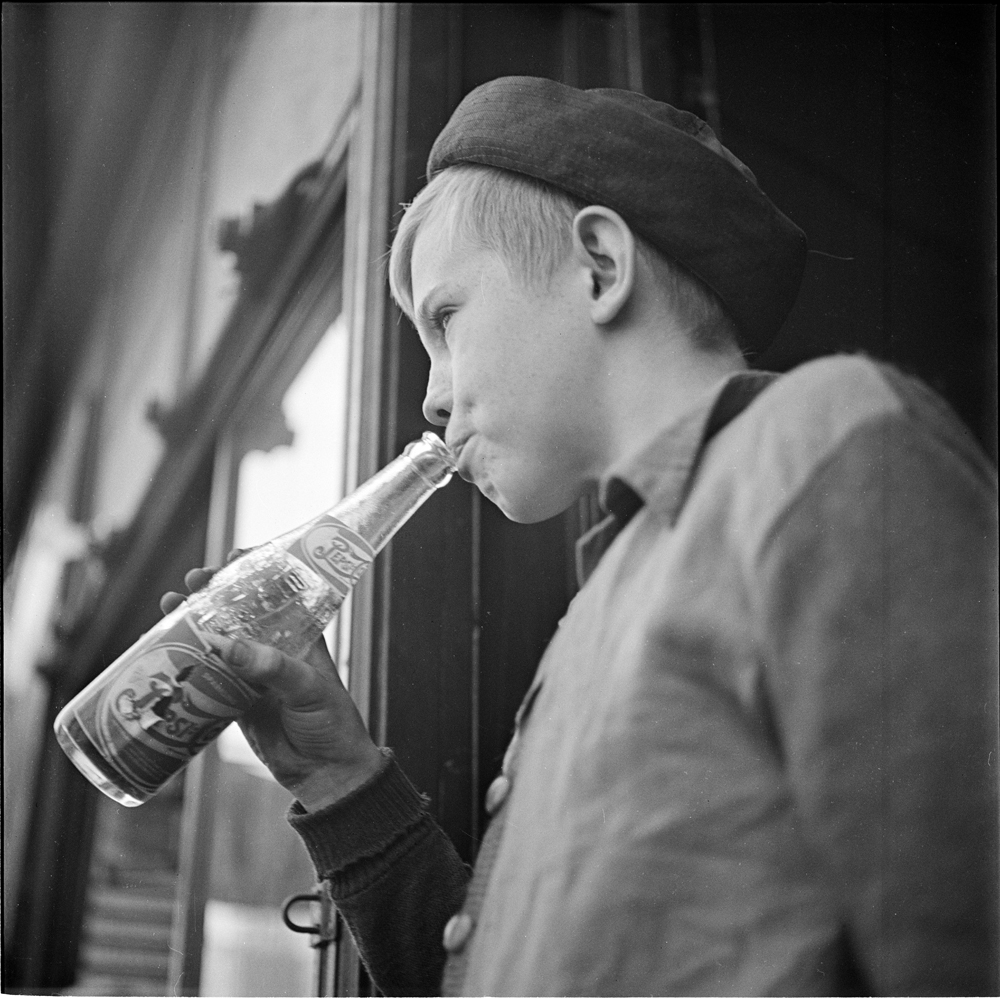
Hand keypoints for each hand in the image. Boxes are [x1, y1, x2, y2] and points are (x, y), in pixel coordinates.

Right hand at [160, 555, 383, 810]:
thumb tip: (223, 643)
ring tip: (170, 604)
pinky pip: (206, 676)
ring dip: (194, 622)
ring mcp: (252, 673)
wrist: (327, 774)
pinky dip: (186, 662)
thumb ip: (270, 667)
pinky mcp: (235, 699)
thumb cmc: (332, 724)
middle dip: (214, 592)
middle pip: (239, 611)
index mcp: (302, 636)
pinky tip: (164, 650)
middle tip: (192, 579)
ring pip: (218, 640)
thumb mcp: (307, 689)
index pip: (278, 593)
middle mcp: (275, 648)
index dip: (256, 572)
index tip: (233, 557)